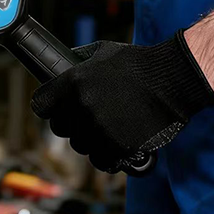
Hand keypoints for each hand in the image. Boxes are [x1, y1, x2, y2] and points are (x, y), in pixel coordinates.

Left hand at [30, 30, 213, 172]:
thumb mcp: (102, 52)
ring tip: (107, 126)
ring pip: (80, 145)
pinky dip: (107, 156)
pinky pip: (101, 161)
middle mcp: (82, 108)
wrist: (172, 80)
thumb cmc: (138, 64)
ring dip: (89, 139)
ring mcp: (99, 130)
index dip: (49, 106)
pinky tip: (115, 143)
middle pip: (60, 128)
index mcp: (73, 83)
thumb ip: (78, 63)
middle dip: (70, 123)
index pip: (41, 105)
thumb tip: (62, 67)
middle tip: (87, 117)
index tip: (56, 108)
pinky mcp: (118, 147)